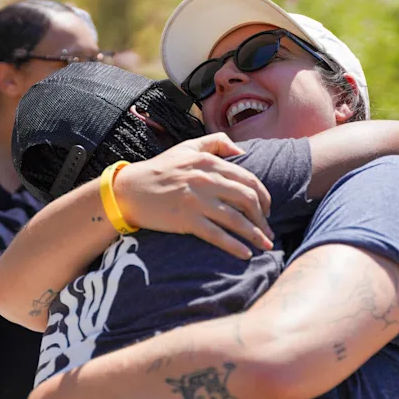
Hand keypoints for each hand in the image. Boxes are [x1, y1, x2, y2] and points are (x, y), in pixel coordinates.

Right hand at [114, 133, 274, 259]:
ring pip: (236, 219)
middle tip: (269, 231)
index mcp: (209, 163)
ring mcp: (197, 201)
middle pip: (247, 199)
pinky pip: (217, 235)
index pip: (248, 179)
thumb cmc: (159, 169)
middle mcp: (206, 180)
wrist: (129, 190)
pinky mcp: (187, 220)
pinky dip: (235, 246)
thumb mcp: (187, 148)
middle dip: (263, 218)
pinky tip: (246, 254)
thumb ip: (216, 143)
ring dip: (255, 234)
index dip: (263, 196)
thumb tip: (242, 151)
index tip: (267, 209)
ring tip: (265, 245)